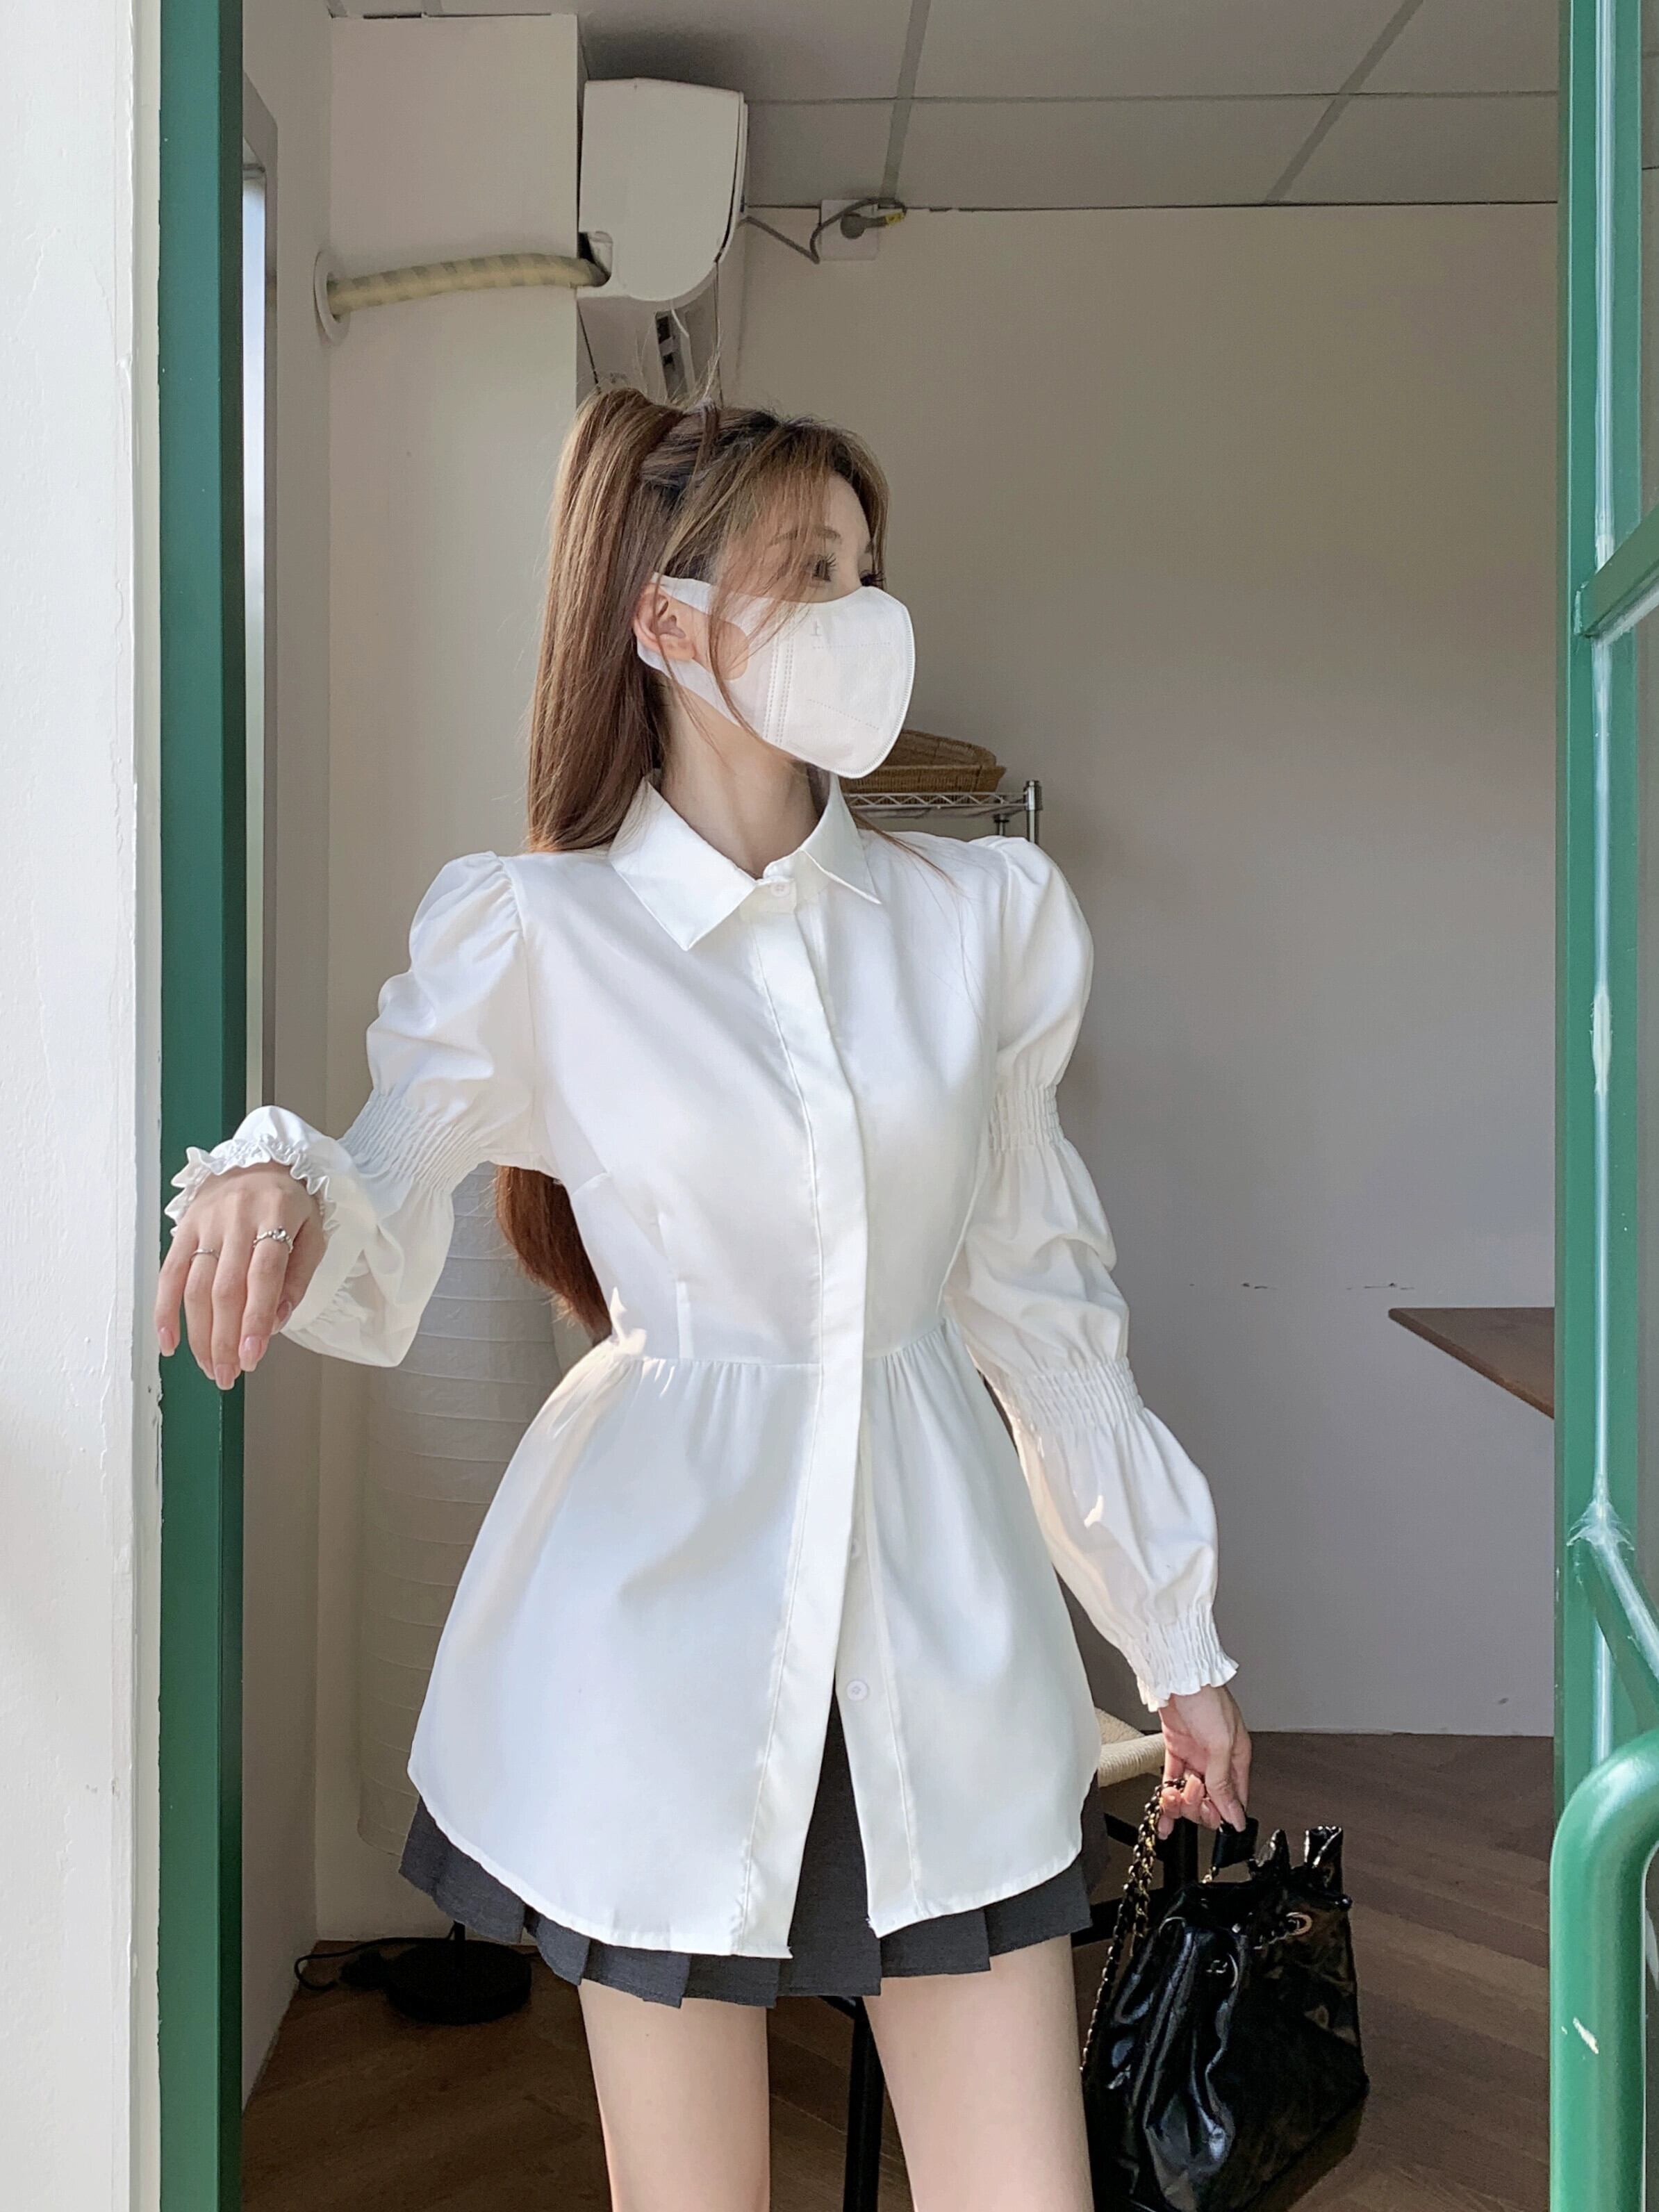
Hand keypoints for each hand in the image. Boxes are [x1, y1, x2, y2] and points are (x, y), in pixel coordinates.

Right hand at [154, 1163, 322, 1387]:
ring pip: (195, 1286)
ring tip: (210, 1367)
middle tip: (228, 1375)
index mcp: (276, 1214)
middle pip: (225, 1288)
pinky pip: (168, 1273)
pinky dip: (165, 1311)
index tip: (251, 1356)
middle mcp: (237, 1217)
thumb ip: (297, 1277)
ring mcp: (205, 1222)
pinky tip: (170, 1342)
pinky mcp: (183, 1227)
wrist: (261, 1157)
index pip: (263, 1275)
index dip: (255, 1319)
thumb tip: (275, 1323)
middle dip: (225, 1338)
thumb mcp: (313, 1231)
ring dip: (199, 1334)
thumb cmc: (293, 1202)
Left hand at [1156, 1682, 1250, 1836]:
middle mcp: (1216, 1759)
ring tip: (1172, 1797)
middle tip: (1190, 1794)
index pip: (1234, 1797)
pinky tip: (1163, 1815)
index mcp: (1235, 1757)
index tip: (1211, 1819)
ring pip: (1189, 1793)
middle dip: (1197, 1804)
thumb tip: (1233, 1813)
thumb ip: (1223, 1780)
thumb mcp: (1220, 1744)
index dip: (1223, 1812)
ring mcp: (1195, 1755)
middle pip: (1210, 1799)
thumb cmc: (1207, 1698)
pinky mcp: (1176, 1750)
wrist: (1177, 1676)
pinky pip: (1172, 1781)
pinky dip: (1167, 1798)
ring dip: (1179, 1802)